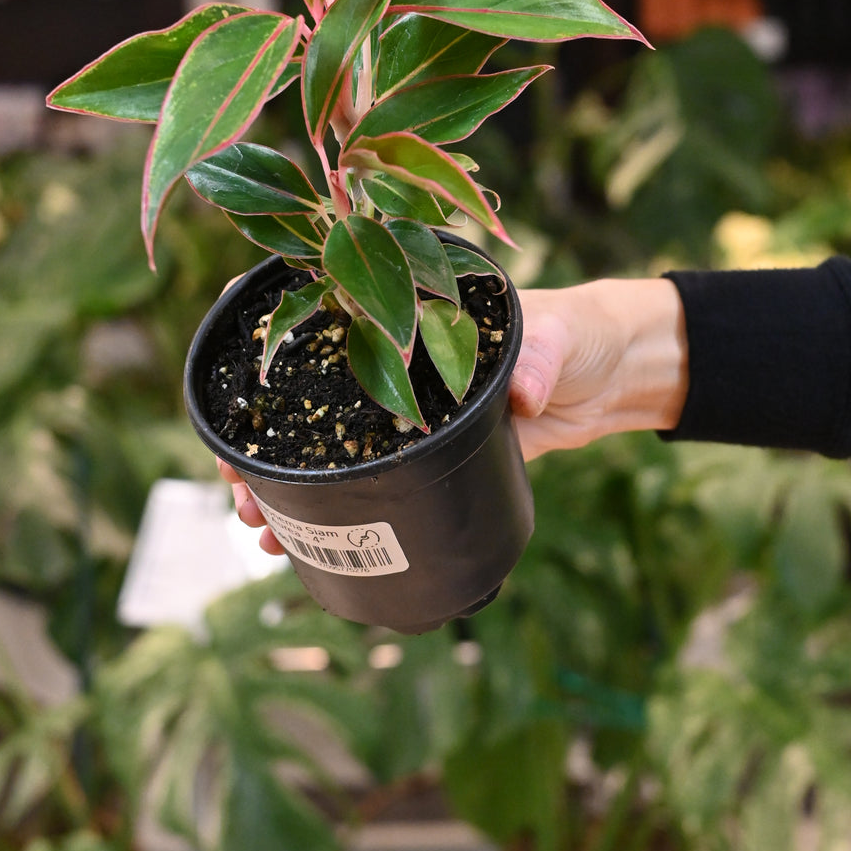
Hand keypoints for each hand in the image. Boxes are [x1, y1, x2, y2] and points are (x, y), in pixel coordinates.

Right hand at [219, 275, 688, 537]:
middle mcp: (391, 355)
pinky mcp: (430, 450)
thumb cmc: (584, 331)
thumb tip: (523, 393)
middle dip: (262, 441)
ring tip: (261, 527)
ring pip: (327, 443)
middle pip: (304, 394)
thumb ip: (542, 358)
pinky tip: (303, 542)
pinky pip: (370, 480)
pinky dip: (336, 509)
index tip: (233, 395)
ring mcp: (405, 407)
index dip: (264, 354)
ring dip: (287, 484)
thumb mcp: (562, 335)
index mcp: (407, 308)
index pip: (316, 323)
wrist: (616, 374)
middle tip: (241, 489)